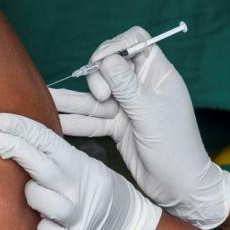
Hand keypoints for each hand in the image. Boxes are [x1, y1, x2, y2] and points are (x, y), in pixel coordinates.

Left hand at [0, 113, 160, 229]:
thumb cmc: (93, 191)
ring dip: (31, 196)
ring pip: (40, 200)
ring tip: (35, 198)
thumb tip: (14, 134)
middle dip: (13, 148)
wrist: (127, 226)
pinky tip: (41, 227)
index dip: (21, 128)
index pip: (47, 140)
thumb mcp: (82, 165)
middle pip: (41, 164)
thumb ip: (54, 154)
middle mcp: (78, 188)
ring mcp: (78, 216)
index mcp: (78, 164)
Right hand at [51, 27, 229, 229]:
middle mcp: (142, 86)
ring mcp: (128, 106)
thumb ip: (126, 85)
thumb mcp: (149, 112)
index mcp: (158, 75)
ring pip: (96, 94)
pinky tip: (56, 119)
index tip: (102, 61)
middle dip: (98, 76)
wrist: (179, 187)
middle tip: (103, 96)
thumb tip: (107, 56)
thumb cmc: (176, 147)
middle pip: (110, 65)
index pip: (136, 42)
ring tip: (50, 99)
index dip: (116, 46)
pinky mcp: (117, 126)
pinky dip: (76, 119)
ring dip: (75, 98)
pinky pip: (93, 118)